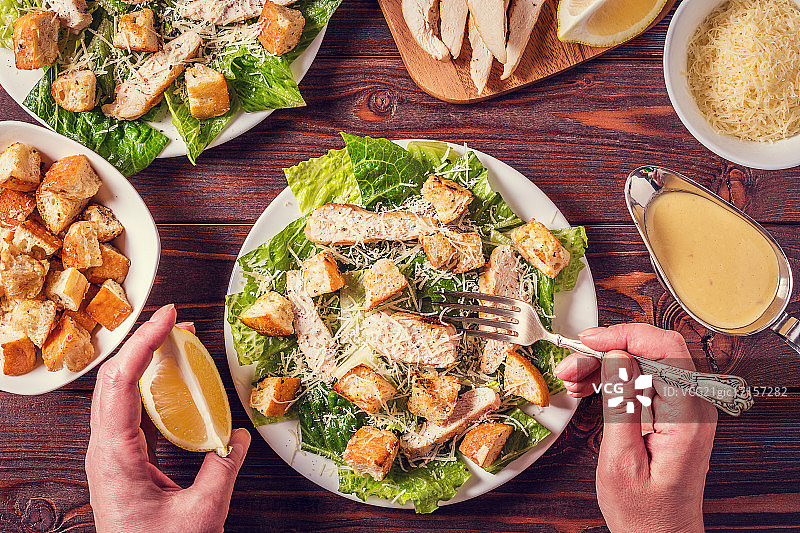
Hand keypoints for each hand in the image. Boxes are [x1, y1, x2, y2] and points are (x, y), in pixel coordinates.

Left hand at [86, 304, 250, 532]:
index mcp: (115, 456)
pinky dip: (150, 387)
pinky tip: (171, 381)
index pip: (121, 383)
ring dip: (145, 362)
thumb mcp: (200, 514)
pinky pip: (130, 411)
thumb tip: (240, 438)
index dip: (144, 343)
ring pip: (118, 392)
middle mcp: (104, 450)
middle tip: (175, 322)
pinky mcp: (120, 460)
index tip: (167, 317)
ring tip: (175, 343)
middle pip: (114, 379)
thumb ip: (223, 471)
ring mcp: (109, 454)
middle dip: (144, 343)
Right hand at [555, 324, 717, 532]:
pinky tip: (588, 386)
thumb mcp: (621, 461)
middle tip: (571, 364)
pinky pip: (642, 380)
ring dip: (605, 363)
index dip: (627, 335)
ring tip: (572, 378)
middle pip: (652, 351)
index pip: (667, 349)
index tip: (593, 341)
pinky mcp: (671, 412)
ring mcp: (683, 408)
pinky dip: (613, 377)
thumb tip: (617, 357)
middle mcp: (692, 406)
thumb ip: (622, 404)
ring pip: (643, 362)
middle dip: (608, 350)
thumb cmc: (645, 513)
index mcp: (687, 416)